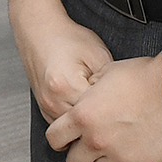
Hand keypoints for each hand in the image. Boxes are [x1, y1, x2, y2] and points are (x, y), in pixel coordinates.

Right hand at [12, 0, 113, 122]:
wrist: (40, 31)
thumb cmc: (67, 39)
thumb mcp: (98, 55)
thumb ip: (110, 83)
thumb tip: (120, 105)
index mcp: (67, 86)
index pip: (98, 114)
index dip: (113, 108)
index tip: (120, 103)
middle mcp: (53, 100)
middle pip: (85, 126)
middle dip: (100, 119)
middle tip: (112, 107)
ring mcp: (46, 107)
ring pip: (74, 130)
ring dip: (87, 123)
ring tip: (97, 106)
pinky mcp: (43, 109)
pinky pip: (64, 125)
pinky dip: (76, 120)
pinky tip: (84, 106)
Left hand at [44, 54, 161, 161]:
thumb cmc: (143, 75)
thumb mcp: (106, 73)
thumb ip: (89, 91)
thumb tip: (84, 96)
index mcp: (83, 116)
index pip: (54, 139)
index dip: (59, 138)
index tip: (66, 138)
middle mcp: (96, 140)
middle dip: (79, 155)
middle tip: (89, 147)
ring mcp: (119, 156)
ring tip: (110, 154)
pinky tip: (130, 157)